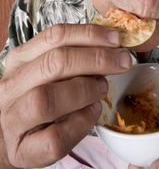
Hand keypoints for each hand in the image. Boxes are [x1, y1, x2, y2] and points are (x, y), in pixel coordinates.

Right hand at [0, 24, 131, 167]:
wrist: (8, 137)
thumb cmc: (35, 97)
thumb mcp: (44, 70)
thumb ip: (69, 57)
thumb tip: (110, 46)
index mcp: (20, 59)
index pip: (55, 36)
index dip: (89, 35)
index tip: (116, 38)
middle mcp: (13, 85)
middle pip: (55, 63)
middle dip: (96, 59)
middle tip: (122, 62)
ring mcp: (14, 118)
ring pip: (48, 99)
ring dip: (85, 90)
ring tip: (102, 88)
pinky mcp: (23, 150)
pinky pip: (55, 137)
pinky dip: (81, 123)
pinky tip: (92, 113)